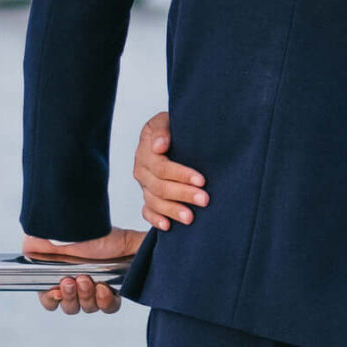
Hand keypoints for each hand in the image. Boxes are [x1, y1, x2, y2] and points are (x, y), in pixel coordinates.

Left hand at [25, 227, 140, 315]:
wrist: (65, 220)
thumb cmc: (95, 231)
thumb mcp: (126, 242)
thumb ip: (146, 250)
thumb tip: (168, 253)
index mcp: (106, 279)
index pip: (109, 304)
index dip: (107, 303)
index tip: (105, 290)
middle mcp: (87, 284)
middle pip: (90, 308)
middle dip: (89, 297)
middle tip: (86, 279)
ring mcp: (66, 284)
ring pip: (71, 308)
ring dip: (73, 298)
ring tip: (70, 280)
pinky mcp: (45, 281)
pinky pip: (49, 303)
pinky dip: (53, 299)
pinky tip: (57, 288)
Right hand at [132, 111, 208, 231]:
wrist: (172, 134)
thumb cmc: (174, 127)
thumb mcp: (167, 120)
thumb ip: (162, 129)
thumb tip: (159, 146)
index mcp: (146, 151)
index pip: (162, 168)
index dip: (182, 175)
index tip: (202, 180)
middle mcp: (142, 170)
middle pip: (160, 187)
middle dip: (183, 194)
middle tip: (204, 200)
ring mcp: (144, 185)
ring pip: (154, 202)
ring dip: (172, 210)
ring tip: (190, 218)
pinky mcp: (147, 197)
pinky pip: (146, 211)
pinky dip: (155, 219)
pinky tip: (168, 226)